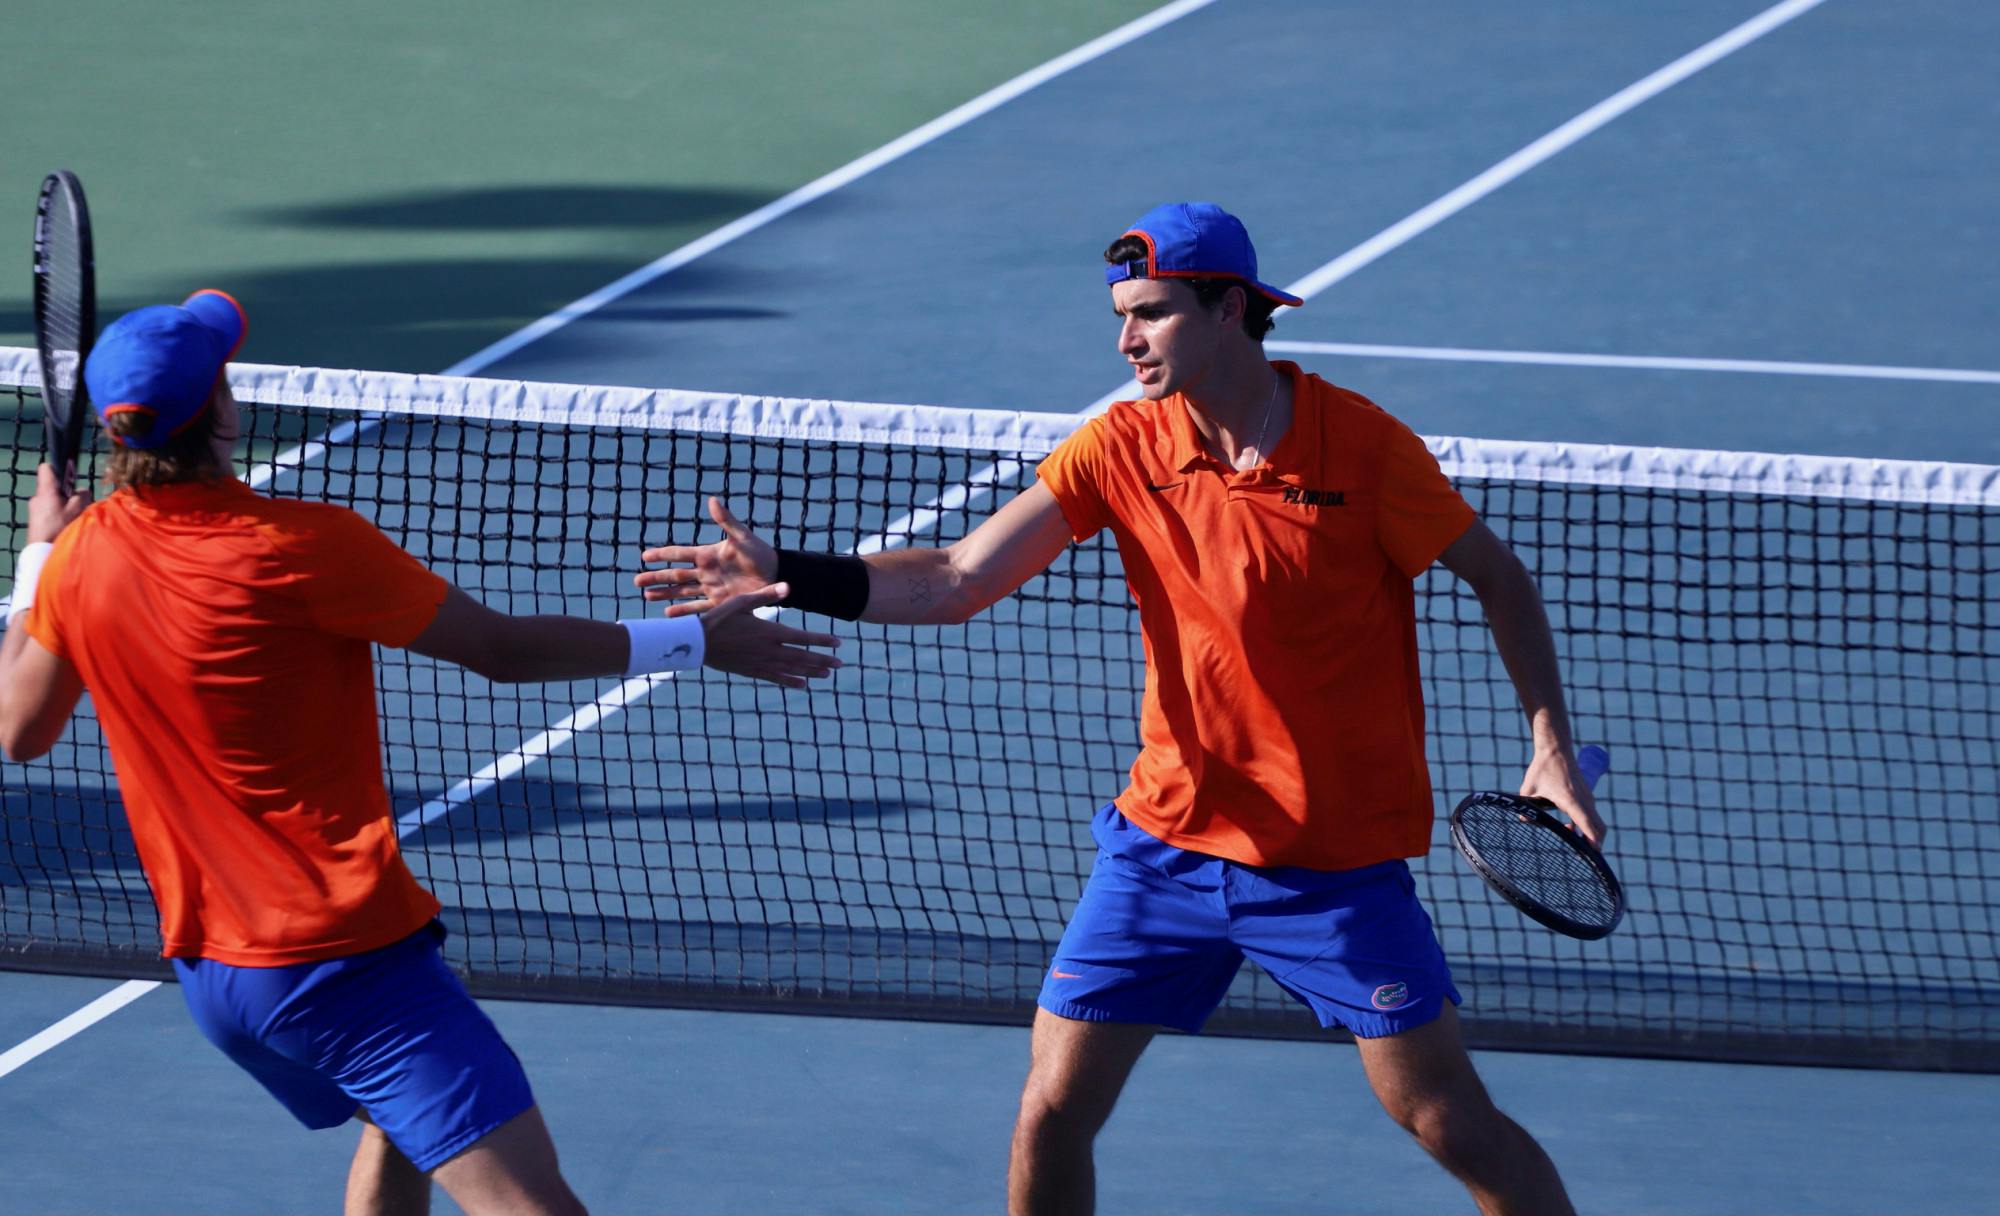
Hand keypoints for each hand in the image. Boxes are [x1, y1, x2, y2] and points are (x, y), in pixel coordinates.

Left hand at [27, 463, 89, 543]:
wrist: (44, 550)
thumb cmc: (61, 526)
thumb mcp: (78, 509)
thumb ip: (82, 495)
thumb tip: (82, 491)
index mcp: (46, 490)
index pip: (47, 468)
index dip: (59, 469)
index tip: (70, 479)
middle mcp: (37, 496)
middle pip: (53, 486)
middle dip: (66, 492)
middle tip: (77, 504)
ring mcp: (34, 508)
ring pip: (52, 500)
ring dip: (63, 505)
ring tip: (72, 517)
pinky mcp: (35, 520)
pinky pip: (49, 510)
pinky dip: (58, 514)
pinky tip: (65, 525)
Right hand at [636, 497, 779, 618]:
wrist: (776, 573)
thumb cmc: (759, 552)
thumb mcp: (742, 537)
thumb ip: (727, 520)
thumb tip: (712, 500)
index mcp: (707, 555)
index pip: (680, 554)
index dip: (663, 555)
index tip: (645, 555)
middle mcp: (705, 572)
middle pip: (675, 575)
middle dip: (656, 577)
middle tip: (637, 580)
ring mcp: (710, 588)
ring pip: (682, 591)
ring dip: (665, 594)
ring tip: (647, 596)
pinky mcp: (719, 602)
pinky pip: (698, 607)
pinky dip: (684, 611)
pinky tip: (668, 614)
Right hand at [698, 581, 842, 688]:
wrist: (696, 643)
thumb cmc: (718, 618)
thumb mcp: (741, 602)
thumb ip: (766, 595)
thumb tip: (788, 586)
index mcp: (769, 631)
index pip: (803, 637)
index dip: (822, 641)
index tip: (838, 643)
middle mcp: (769, 650)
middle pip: (802, 657)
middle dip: (823, 660)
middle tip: (840, 664)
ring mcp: (761, 663)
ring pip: (792, 670)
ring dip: (811, 672)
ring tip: (827, 674)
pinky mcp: (752, 671)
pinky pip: (776, 678)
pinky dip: (791, 681)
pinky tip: (802, 685)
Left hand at [1520, 748, 1606, 849]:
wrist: (1556, 749)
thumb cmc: (1542, 768)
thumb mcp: (1529, 789)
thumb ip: (1527, 806)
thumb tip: (1524, 820)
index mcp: (1570, 798)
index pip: (1584, 822)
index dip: (1590, 838)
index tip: (1594, 852)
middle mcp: (1583, 799)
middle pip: (1598, 827)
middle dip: (1595, 844)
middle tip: (1586, 859)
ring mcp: (1587, 798)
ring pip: (1597, 822)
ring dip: (1591, 836)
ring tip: (1579, 849)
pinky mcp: (1586, 796)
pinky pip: (1591, 816)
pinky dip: (1587, 826)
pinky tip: (1571, 831)